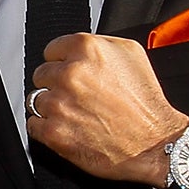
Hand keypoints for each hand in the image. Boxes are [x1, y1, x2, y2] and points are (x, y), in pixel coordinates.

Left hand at [27, 32, 188, 185]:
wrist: (154, 144)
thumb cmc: (145, 102)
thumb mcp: (131, 54)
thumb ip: (99, 43)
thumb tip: (76, 46)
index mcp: (86, 50)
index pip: (51, 50)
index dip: (63, 62)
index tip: (72, 73)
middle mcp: (70, 74)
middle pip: (42, 74)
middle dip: (57, 84)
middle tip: (79, 96)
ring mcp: (59, 104)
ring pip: (37, 100)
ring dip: (53, 107)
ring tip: (78, 114)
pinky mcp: (53, 132)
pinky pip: (33, 125)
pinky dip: (47, 128)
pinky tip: (69, 128)